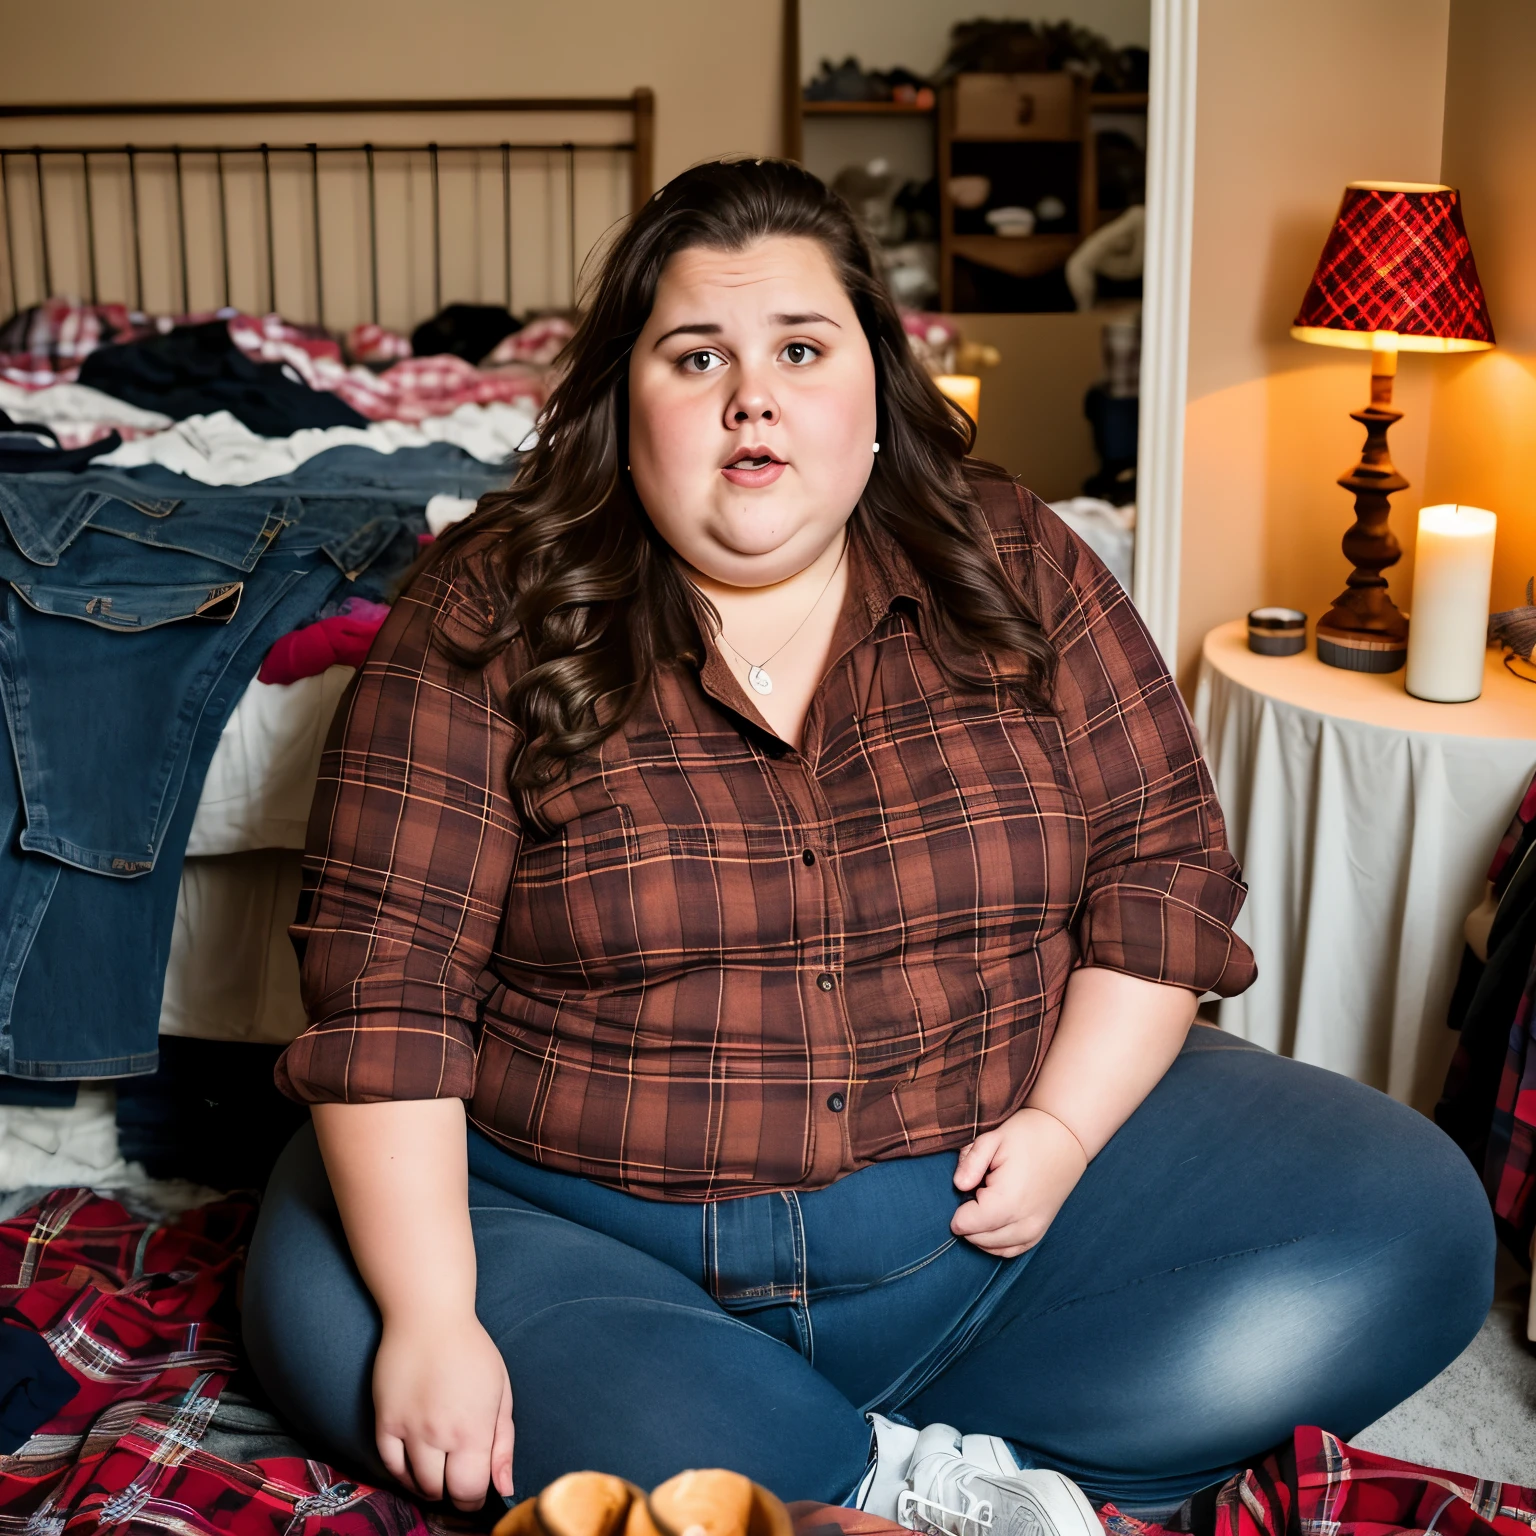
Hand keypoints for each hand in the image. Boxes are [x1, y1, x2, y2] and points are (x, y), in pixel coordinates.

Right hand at [372, 1309, 514, 1509]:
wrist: (428, 1316)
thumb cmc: (472, 1351)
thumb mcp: (501, 1391)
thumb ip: (504, 1443)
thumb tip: (504, 1487)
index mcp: (474, 1428)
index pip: (470, 1491)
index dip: (475, 1498)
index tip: (476, 1490)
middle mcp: (439, 1434)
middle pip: (441, 1491)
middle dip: (453, 1492)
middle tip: (458, 1477)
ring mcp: (408, 1429)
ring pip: (415, 1483)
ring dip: (429, 1484)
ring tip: (439, 1468)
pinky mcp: (384, 1422)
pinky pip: (390, 1466)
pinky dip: (404, 1474)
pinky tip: (416, 1465)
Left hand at [950, 1106, 1087, 1258]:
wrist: (1066, 1139)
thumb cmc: (1027, 1136)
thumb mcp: (993, 1138)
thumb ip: (971, 1162)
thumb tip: (959, 1186)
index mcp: (1008, 1201)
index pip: (965, 1225)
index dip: (958, 1206)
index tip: (970, 1185)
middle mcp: (1023, 1224)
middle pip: (975, 1238)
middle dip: (968, 1217)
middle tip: (978, 1188)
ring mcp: (1034, 1232)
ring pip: (990, 1248)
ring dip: (979, 1230)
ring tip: (985, 1199)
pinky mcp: (1039, 1234)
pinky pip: (1009, 1251)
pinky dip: (994, 1241)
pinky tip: (992, 1220)